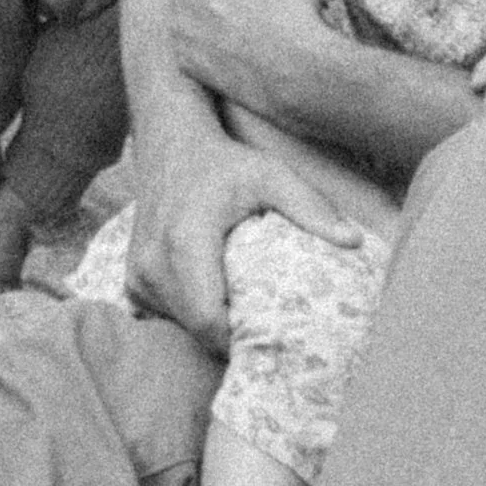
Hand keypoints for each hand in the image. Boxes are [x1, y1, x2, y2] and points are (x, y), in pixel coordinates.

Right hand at [121, 86, 367, 349]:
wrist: (170, 145)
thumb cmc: (224, 163)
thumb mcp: (270, 176)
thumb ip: (311, 208)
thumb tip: (355, 242)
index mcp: (185, 242)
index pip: (209, 319)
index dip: (240, 339)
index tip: (273, 338)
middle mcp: (153, 263)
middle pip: (197, 329)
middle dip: (232, 338)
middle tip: (268, 331)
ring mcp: (137, 274)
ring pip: (180, 327)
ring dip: (210, 327)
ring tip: (242, 310)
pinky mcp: (131, 280)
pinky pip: (165, 316)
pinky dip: (189, 316)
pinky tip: (212, 296)